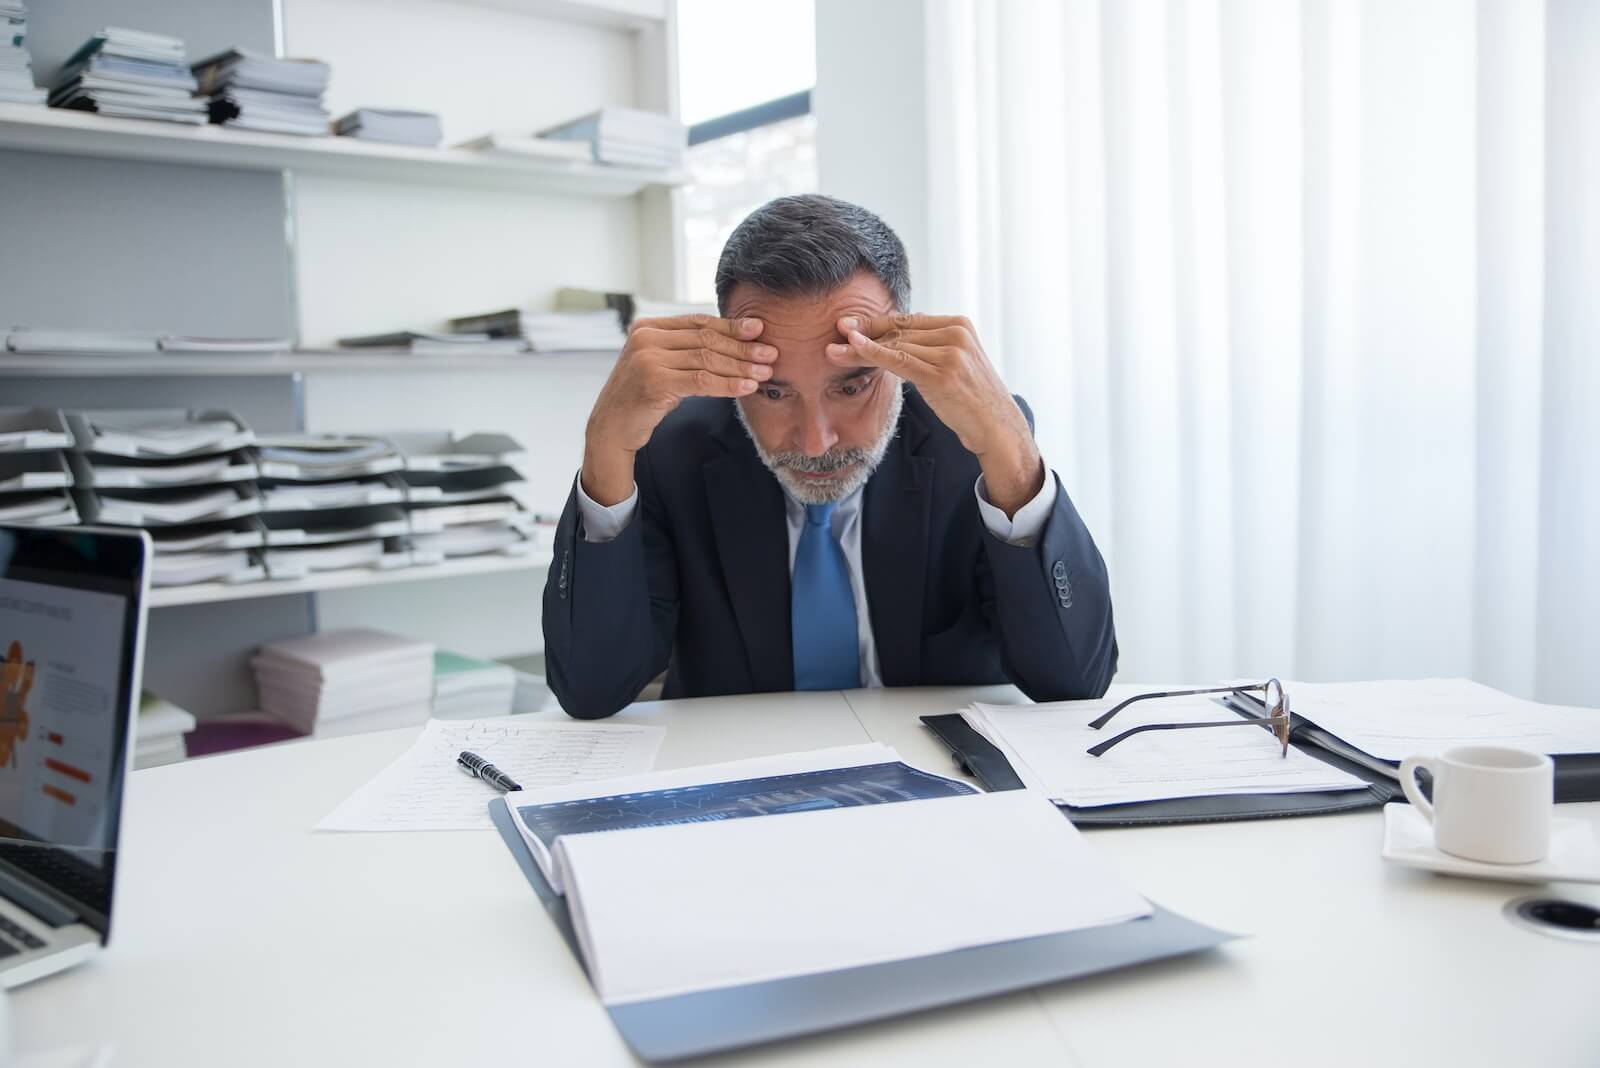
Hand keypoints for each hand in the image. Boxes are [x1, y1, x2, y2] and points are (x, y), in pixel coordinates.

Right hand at [582, 314, 776, 504]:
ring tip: (764, 372)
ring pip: (706, 359)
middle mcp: (645, 338)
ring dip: (740, 366)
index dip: (730, 326)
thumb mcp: (661, 365)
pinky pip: (701, 381)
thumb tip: (732, 340)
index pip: (698, 322)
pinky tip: (746, 386)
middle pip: (705, 339)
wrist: (611, 428)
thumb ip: (685, 349)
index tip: (759, 329)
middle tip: (770, 353)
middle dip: (742, 347)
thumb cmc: (641, 398)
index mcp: (647, 327)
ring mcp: (647, 359)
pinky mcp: (654, 382)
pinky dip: (728, 384)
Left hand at [826, 313, 1042, 514]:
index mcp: (959, 325)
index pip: (909, 320)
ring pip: (895, 345)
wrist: (997, 427)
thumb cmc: (973, 399)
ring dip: (860, 348)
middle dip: (864, 333)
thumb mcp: (955, 364)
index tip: (850, 325)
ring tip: (833, 350)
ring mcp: (951, 353)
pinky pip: (899, 360)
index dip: (877, 323)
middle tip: (834, 332)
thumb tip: (899, 336)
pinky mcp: (943, 374)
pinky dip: (873, 354)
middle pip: (899, 330)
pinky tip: (853, 350)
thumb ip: (931, 347)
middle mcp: (956, 333)